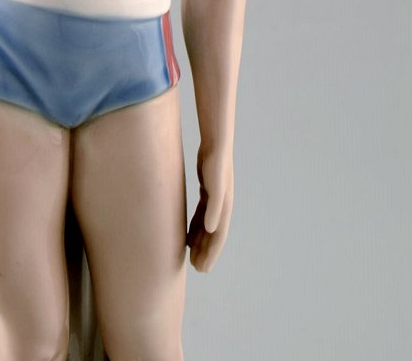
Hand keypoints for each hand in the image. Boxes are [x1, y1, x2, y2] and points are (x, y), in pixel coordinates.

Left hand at [186, 145, 233, 271]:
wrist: (216, 143)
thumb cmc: (216, 163)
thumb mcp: (215, 184)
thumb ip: (214, 206)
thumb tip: (211, 229)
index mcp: (224, 208)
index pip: (218, 237)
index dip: (211, 254)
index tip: (202, 269)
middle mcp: (221, 206)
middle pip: (213, 235)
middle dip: (206, 252)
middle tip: (195, 268)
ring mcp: (215, 199)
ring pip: (207, 226)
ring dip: (201, 242)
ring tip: (191, 256)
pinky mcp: (207, 191)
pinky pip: (201, 215)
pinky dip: (196, 227)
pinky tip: (188, 235)